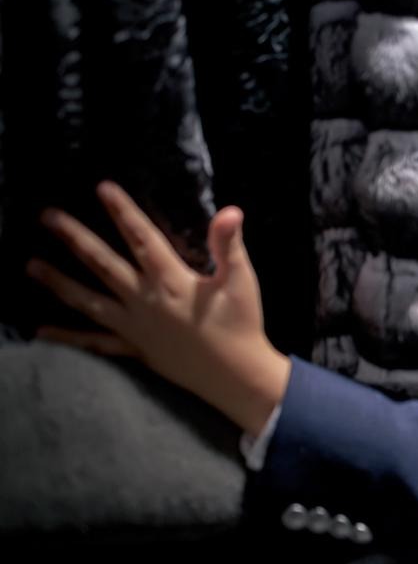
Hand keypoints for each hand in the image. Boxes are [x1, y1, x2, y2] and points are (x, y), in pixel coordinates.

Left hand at [26, 181, 289, 434]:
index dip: (123, 212)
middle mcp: (145, 301)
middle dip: (75, 238)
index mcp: (172, 281)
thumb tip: (229, 210)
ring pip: (89, 301)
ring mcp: (134, 327)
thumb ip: (229, 245)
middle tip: (47, 217)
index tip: (103, 187)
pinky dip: (68, 337)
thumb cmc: (241, 324)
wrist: (235, 376)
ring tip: (30, 266)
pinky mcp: (134, 348)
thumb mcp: (242, 281)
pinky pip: (95, 343)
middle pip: (104, 264)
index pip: (142, 238)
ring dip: (59, 282)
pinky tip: (42, 331)